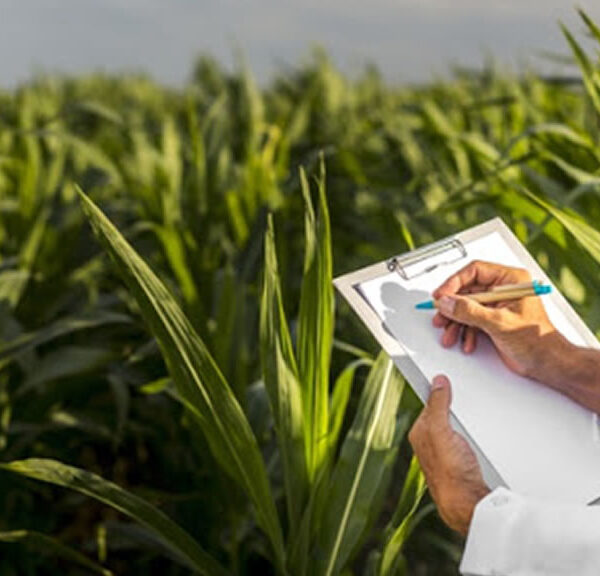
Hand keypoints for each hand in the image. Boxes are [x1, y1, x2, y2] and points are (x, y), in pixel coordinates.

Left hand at [409, 375, 488, 535]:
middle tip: (467, 391)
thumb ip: (438, 405)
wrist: (467, 504)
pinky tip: (480, 431)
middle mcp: (429, 441)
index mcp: (420, 432)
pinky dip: (472, 432)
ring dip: (465, 419)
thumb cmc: (450, 472)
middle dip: (454, 403)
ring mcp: (445, 450)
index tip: (446, 374)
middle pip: (443, 412)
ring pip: (455, 425)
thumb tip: (438, 381)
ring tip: (476, 412)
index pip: (429, 402)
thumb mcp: (442, 431)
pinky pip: (465, 437)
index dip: (438, 390)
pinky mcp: (460, 459)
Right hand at [432, 260, 567, 380]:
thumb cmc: (537, 340)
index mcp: (511, 280)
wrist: (547, 363)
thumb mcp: (499, 322)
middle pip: (467, 290)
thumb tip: (448, 302)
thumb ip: (470, 311)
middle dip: (453, 307)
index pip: (475, 271)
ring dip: (456, 322)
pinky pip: (471, 320)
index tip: (442, 295)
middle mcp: (503, 290)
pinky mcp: (493, 320)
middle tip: (440, 315)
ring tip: (449, 334)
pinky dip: (465, 332)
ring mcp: (497, 305)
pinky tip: (466, 342)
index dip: (454, 282)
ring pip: (466, 307)